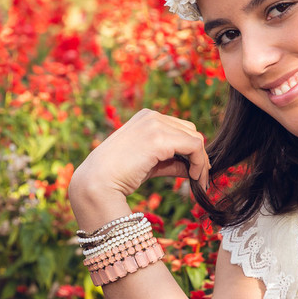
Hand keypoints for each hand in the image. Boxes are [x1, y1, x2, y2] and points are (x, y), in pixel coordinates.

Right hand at [69, 109, 210, 228]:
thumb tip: (193, 168)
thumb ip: (171, 162)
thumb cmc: (117, 176)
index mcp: (146, 118)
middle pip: (191, 132)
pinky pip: (194, 147)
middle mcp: (152, 116)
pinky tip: (193, 178)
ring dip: (201, 162)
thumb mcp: (149, 164)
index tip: (194, 171)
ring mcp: (155, 125)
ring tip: (198, 181)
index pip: (181, 129)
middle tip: (199, 178)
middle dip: (199, 156)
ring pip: (195, 139)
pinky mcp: (160, 139)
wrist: (96, 182)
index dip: (192, 150)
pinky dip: (199, 163)